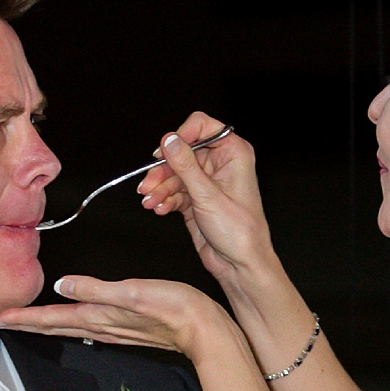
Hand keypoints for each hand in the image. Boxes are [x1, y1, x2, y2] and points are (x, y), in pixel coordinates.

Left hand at [0, 273, 220, 357]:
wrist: (205, 330)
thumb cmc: (175, 309)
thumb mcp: (132, 292)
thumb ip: (95, 288)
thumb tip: (62, 284)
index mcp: (98, 316)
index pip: (50, 318)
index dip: (21, 318)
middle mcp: (101, 326)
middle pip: (53, 327)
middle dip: (25, 324)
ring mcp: (113, 330)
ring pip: (67, 328)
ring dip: (43, 325)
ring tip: (25, 321)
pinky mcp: (125, 328)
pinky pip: (85, 326)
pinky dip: (68, 322)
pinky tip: (70, 319)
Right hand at [135, 113, 276, 291]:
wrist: (240, 264)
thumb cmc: (240, 233)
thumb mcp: (208, 195)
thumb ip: (186, 165)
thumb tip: (170, 140)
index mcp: (234, 153)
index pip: (202, 126)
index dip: (181, 135)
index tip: (164, 152)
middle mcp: (221, 163)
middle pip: (181, 152)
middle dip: (163, 169)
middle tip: (148, 184)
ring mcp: (207, 181)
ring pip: (174, 173)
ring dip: (159, 187)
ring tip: (150, 201)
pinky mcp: (196, 198)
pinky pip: (173, 191)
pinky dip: (163, 198)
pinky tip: (158, 208)